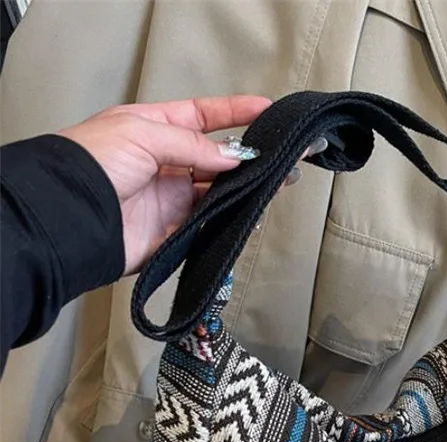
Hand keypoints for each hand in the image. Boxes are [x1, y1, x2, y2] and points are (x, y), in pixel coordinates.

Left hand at [60, 96, 271, 275]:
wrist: (71, 219)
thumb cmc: (91, 164)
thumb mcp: (141, 134)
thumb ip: (192, 145)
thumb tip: (235, 157)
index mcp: (151, 129)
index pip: (201, 116)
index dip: (234, 112)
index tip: (266, 110)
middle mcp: (163, 164)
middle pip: (215, 157)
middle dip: (249, 156)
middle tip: (281, 156)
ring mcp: (170, 198)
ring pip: (219, 191)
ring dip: (248, 187)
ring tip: (278, 183)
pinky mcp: (175, 232)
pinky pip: (211, 223)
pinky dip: (233, 218)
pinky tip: (253, 210)